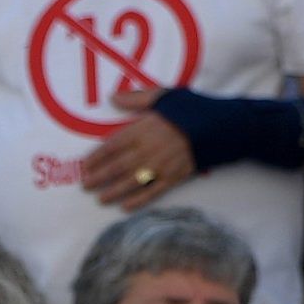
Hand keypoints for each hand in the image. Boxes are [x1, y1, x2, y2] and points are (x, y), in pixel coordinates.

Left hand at [82, 85, 195, 208]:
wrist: (220, 127)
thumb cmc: (191, 109)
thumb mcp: (163, 96)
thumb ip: (136, 98)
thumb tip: (113, 98)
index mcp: (142, 130)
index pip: (111, 146)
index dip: (95, 157)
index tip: (83, 165)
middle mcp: (147, 150)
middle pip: (117, 166)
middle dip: (99, 177)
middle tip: (85, 185)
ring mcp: (160, 166)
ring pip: (131, 182)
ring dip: (114, 191)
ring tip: (100, 199)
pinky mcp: (174, 178)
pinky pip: (152, 192)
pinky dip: (138, 201)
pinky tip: (126, 207)